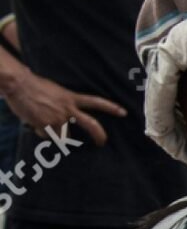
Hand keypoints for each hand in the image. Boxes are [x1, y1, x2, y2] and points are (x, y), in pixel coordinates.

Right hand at [5, 68, 124, 144]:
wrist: (19, 85)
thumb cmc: (36, 87)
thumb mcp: (57, 92)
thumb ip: (66, 103)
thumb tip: (69, 117)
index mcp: (72, 98)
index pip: (96, 102)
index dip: (111, 108)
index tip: (124, 113)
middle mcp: (68, 109)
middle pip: (91, 124)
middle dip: (100, 136)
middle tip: (102, 143)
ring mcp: (58, 119)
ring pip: (64, 136)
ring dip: (56, 134)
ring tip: (44, 122)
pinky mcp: (46, 126)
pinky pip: (48, 136)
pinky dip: (42, 133)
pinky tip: (36, 123)